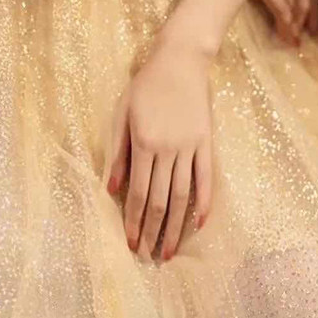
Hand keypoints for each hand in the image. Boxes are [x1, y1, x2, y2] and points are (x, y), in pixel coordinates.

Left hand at [105, 37, 213, 260]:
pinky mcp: (207, 142)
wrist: (180, 60)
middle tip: (148, 257)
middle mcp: (167, 150)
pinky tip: (200, 223)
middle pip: (159, 200)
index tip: (130, 243)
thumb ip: (117, 153)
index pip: (137, 193)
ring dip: (175, 226)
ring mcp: (190, 147)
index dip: (132, 221)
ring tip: (170, 251)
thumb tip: (111, 189)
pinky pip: (206, 177)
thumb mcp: (122, 114)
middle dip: (152, 231)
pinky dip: (204, 202)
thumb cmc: (145, 86)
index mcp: (143, 144)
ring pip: (182, 195)